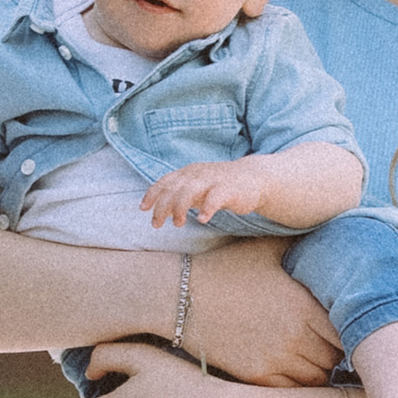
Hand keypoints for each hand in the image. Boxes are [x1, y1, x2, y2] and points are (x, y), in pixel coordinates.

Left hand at [141, 155, 276, 230]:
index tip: (143, 208)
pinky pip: (215, 198)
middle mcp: (198, 174)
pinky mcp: (229, 189)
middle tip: (157, 224)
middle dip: (162, 207)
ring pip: (189, 191)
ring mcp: (213, 180)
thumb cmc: (222, 185)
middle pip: (173, 189)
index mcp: (188, 173)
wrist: (255, 178)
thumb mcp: (198, 187)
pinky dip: (207, 208)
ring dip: (180, 208)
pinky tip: (202, 219)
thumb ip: (181, 195)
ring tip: (178, 223)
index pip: (165, 181)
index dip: (152, 194)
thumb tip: (161, 210)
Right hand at [174, 235, 340, 385]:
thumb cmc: (226, 268)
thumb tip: (327, 232)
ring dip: (319, 369)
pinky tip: (291, 369)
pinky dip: (297, 383)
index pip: (347, 328)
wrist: (182, 295)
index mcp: (303, 303)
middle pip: (335, 357)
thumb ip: (300, 245)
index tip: (343, 325)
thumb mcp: (266, 250)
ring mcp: (275, 357)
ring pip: (317, 377)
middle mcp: (294, 334)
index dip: (350, 328)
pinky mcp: (256, 374)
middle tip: (329, 343)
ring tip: (311, 357)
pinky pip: (292, 389)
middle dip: (336, 351)